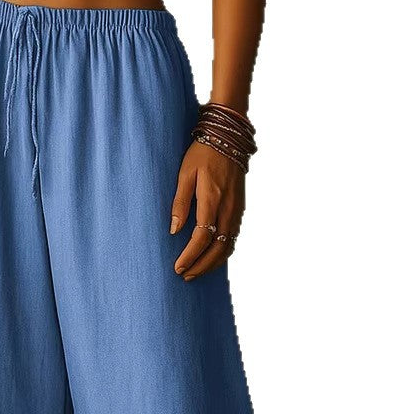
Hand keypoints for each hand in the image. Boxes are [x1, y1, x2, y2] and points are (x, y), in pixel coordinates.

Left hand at [170, 140, 245, 280]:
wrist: (229, 137)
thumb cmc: (202, 153)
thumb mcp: (185, 174)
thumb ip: (180, 203)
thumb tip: (174, 230)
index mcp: (212, 199)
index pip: (202, 237)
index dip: (190, 256)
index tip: (178, 267)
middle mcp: (228, 208)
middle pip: (217, 248)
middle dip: (201, 265)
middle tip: (185, 275)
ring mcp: (237, 210)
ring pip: (228, 246)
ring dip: (212, 263)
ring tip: (196, 272)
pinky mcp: (240, 209)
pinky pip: (233, 238)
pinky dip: (223, 252)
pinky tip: (211, 258)